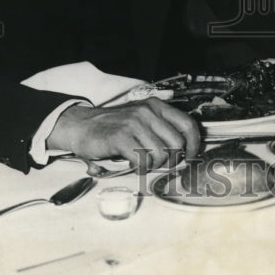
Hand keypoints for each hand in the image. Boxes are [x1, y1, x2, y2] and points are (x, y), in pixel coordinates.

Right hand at [47, 98, 200, 170]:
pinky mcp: (121, 137)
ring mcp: (134, 123)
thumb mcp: (140, 118)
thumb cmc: (113, 126)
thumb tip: (184, 150)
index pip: (188, 124)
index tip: (190, 156)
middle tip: (159, 163)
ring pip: (161, 155)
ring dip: (153, 165)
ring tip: (142, 162)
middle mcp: (147, 112)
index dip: (193, 144)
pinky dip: (139, 168)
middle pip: (177, 144)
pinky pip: (142, 161)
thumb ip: (160, 128)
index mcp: (156, 106)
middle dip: (171, 160)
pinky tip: (132, 164)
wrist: (81, 126)